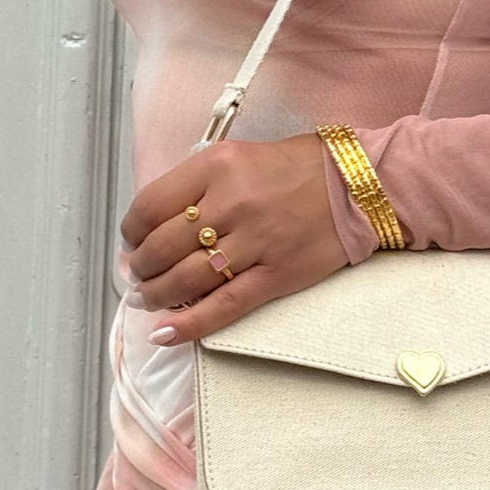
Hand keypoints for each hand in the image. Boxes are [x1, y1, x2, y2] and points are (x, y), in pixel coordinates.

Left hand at [119, 133, 348, 346]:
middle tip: (138, 277)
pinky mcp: (276, 275)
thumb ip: (197, 185)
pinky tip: (165, 333)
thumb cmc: (295, 168)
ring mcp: (255, 241)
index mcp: (216, 166)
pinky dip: (190, 324)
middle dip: (141, 269)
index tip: (131, 243)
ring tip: (149, 300)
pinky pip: (224, 306)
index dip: (131, 232)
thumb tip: (153, 226)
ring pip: (185, 280)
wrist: (357, 184)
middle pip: (162, 247)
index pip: (150, 206)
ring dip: (157, 295)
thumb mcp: (237, 157)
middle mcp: (231, 202)